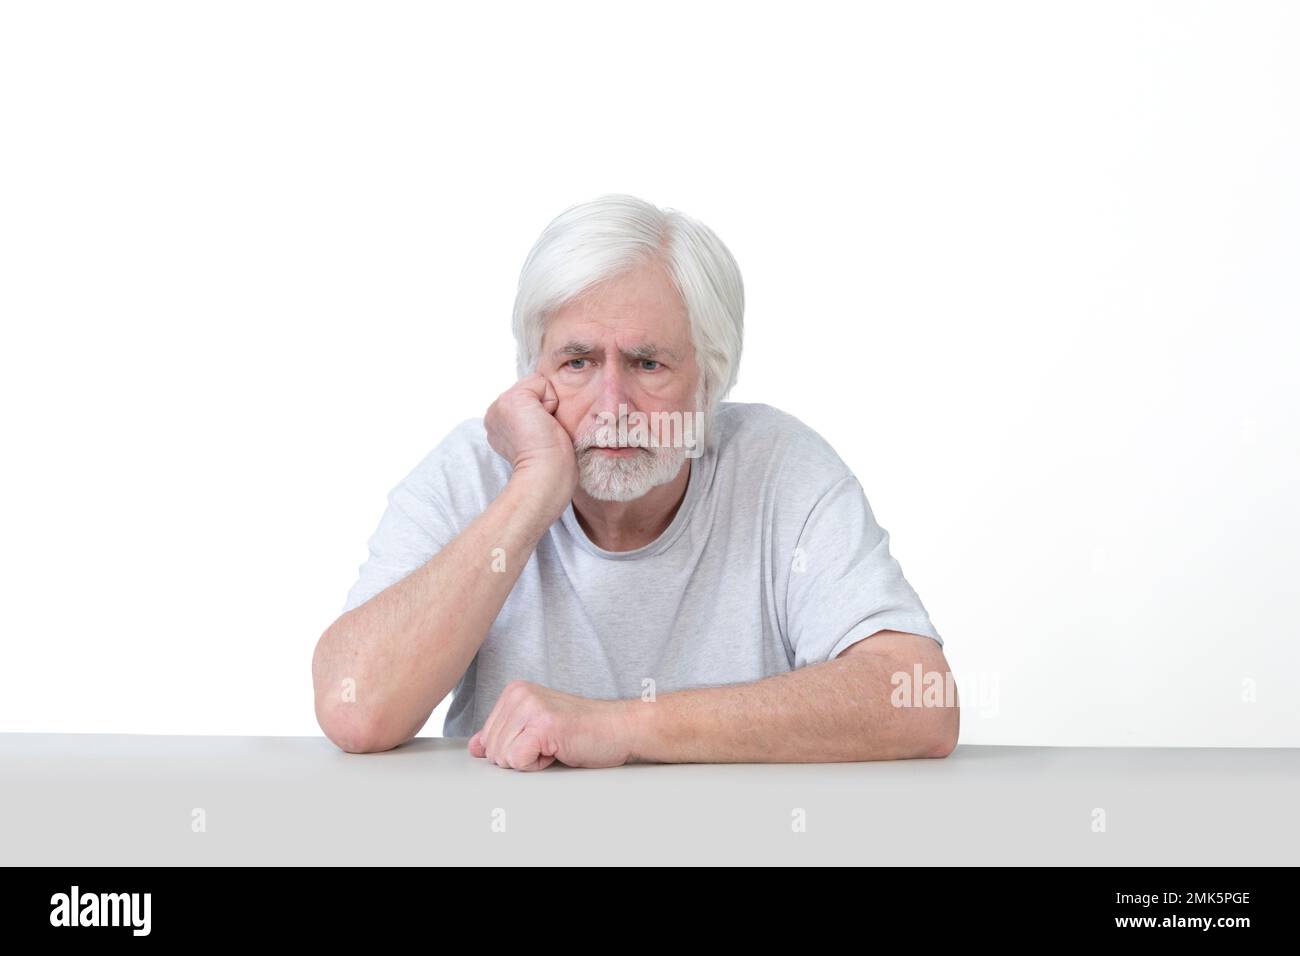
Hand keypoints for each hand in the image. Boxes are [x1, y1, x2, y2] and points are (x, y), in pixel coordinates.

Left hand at [468, 680, 637, 770]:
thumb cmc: (584, 731)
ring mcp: (530, 706)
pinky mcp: (543, 724)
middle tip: (551, 744)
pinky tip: (559, 749)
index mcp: (514, 691)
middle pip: (492, 750)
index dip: (514, 750)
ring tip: (556, 744)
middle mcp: (519, 693)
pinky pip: (518, 761)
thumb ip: (504, 734)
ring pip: (502, 757)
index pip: (486, 739)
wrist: (621, 728)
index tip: (541, 739)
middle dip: (521, 757)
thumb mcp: (535, 729)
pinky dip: (539, 765)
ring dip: (532, 761)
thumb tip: (475, 747)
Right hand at [483, 373, 576, 515]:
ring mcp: (499, 405)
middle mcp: (493, 414)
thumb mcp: (534, 438)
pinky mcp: (512, 399)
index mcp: (497, 425)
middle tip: (541, 436)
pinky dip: (551, 402)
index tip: (539, 440)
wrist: (545, 476)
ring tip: (542, 431)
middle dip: (543, 409)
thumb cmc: (549, 466)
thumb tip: (545, 413)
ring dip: (546, 408)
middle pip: (531, 390)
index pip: (526, 401)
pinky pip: (541, 383)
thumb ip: (531, 421)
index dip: (541, 415)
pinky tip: (544, 424)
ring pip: (536, 386)